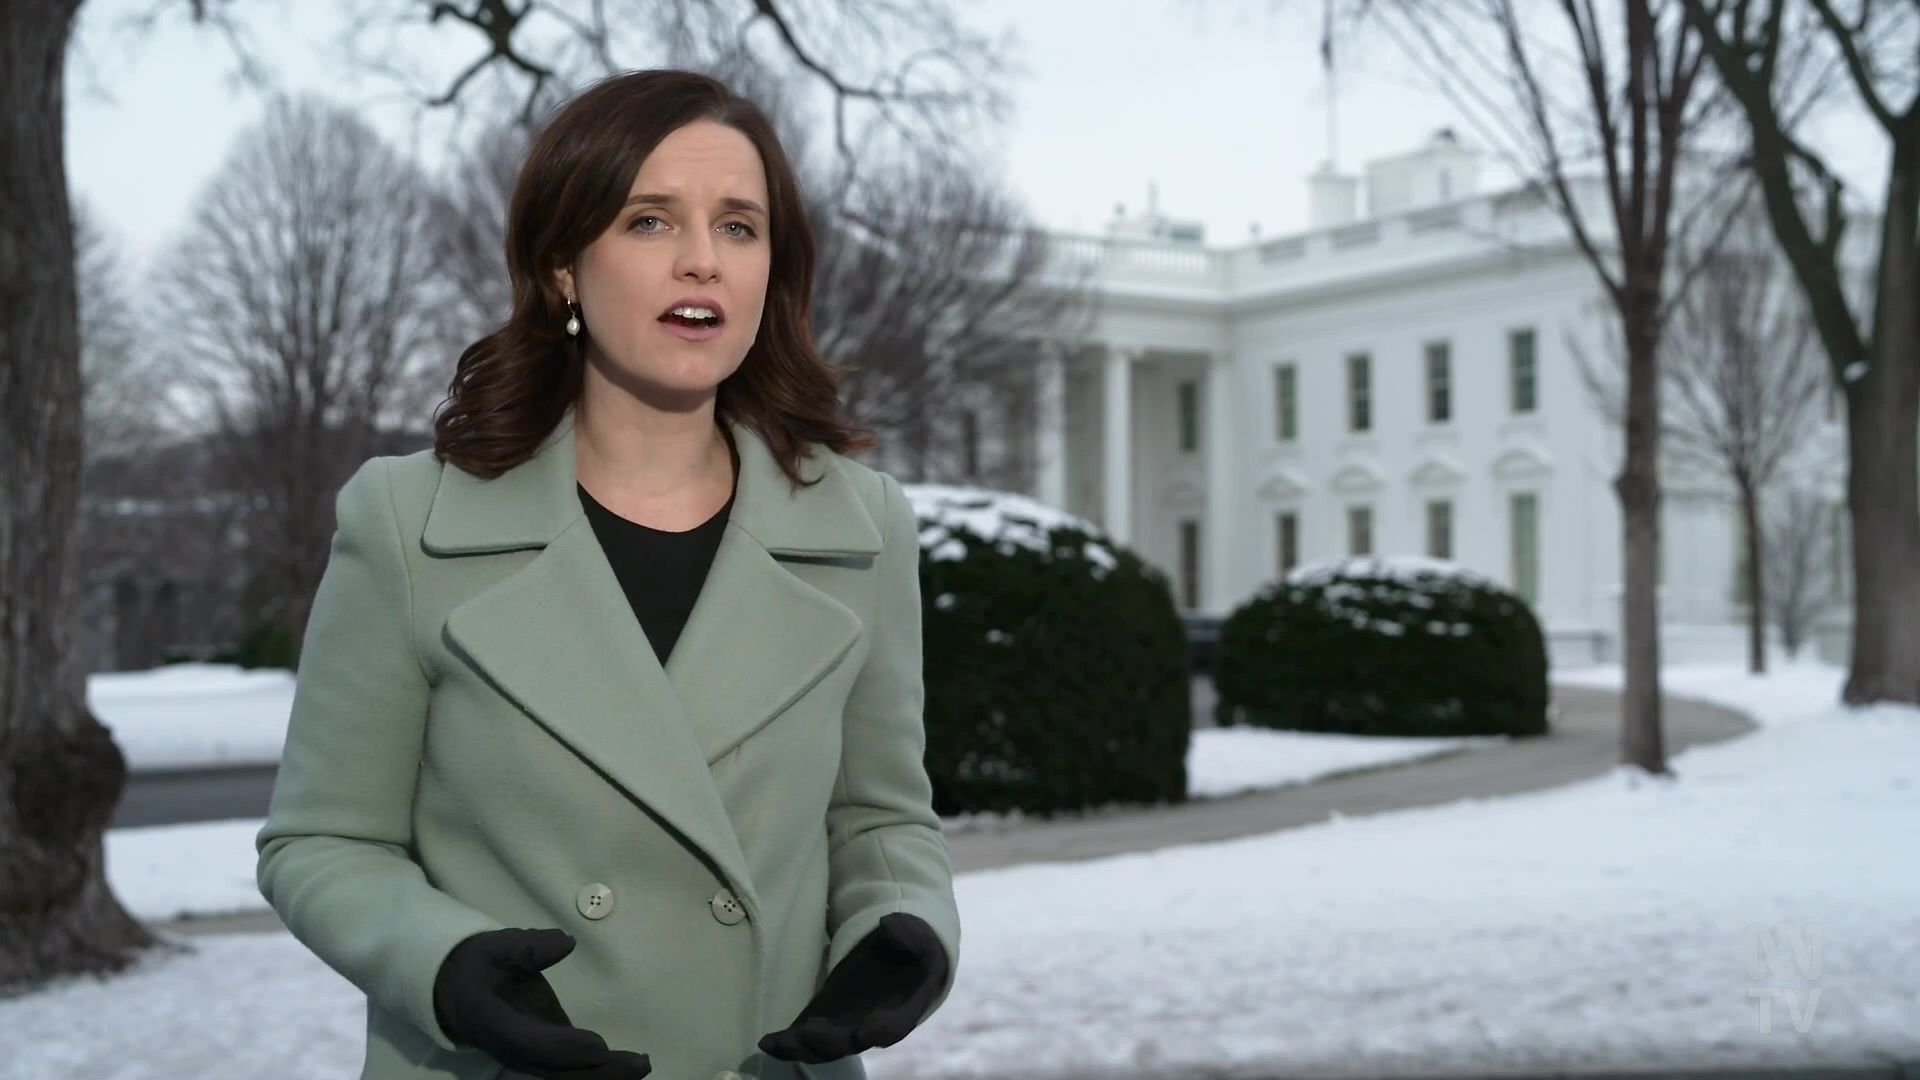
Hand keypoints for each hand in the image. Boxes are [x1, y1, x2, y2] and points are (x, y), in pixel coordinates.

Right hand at [433, 927, 652, 1078]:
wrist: (456, 990)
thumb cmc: (481, 965)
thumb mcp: (496, 947)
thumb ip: (528, 947)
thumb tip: (564, 943)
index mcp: (496, 1023)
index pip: (533, 1045)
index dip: (566, 1049)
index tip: (600, 1045)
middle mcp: (512, 1050)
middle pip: (553, 1073)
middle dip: (597, 1074)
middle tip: (639, 1065)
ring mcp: (526, 1058)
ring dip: (601, 1078)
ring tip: (640, 1067)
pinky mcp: (541, 1056)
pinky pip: (566, 1074)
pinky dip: (596, 1074)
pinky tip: (628, 1069)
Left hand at [758, 913, 948, 1063]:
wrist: (901, 961)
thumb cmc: (913, 950)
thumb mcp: (918, 936)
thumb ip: (909, 934)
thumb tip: (890, 925)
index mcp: (903, 1010)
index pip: (894, 1027)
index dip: (882, 1030)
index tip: (868, 1030)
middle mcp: (872, 1027)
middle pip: (850, 1043)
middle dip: (829, 1041)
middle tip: (810, 1032)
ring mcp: (846, 1027)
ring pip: (824, 1047)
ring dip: (801, 1047)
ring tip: (777, 1043)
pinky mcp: (826, 1019)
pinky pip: (805, 1038)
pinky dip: (787, 1044)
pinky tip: (768, 1042)